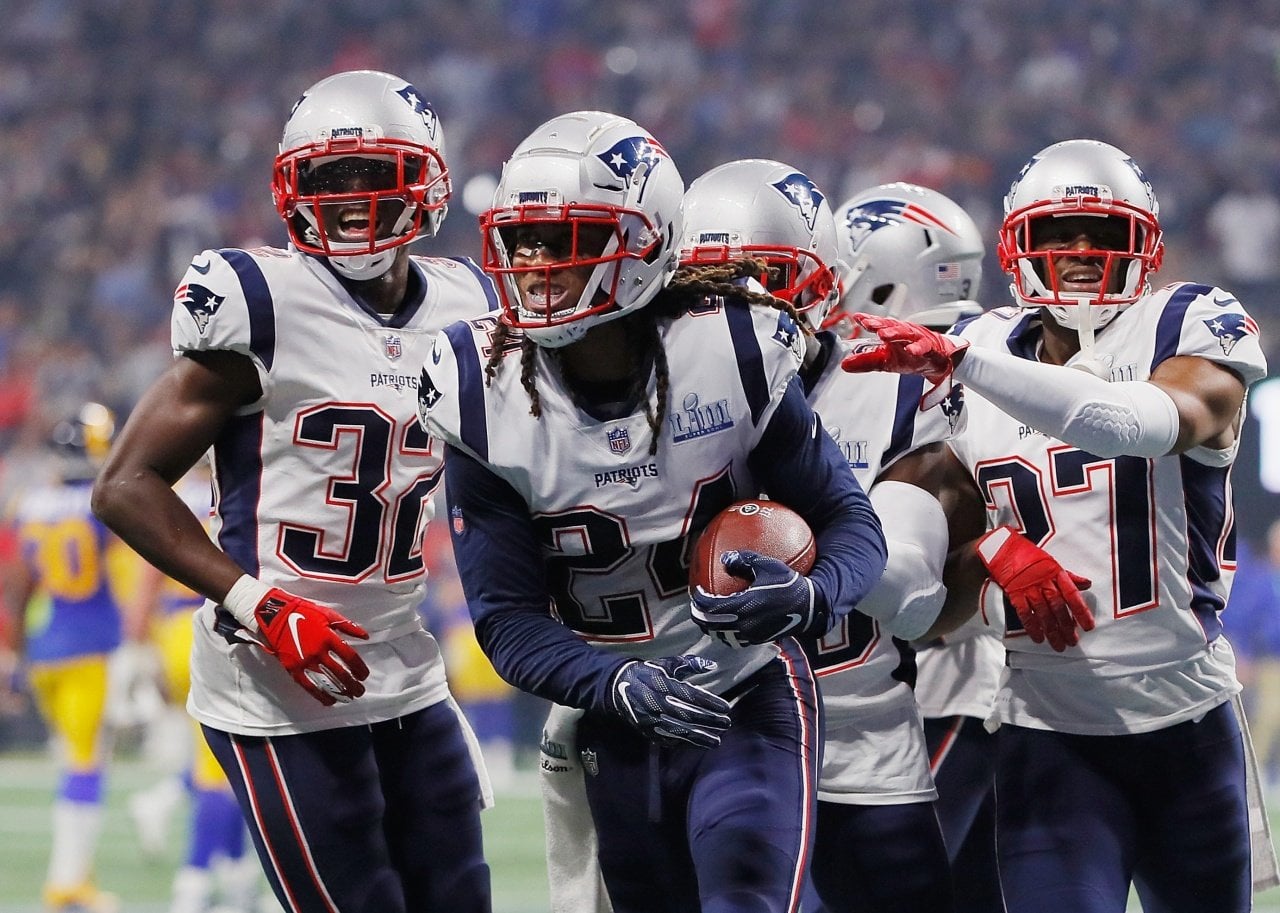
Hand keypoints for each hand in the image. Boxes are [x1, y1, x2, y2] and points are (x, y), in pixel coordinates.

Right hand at [250, 589, 370, 705]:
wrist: (276, 616)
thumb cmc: (304, 612)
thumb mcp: (328, 614)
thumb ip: (348, 626)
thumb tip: (365, 636)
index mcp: (328, 637)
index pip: (350, 657)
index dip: (359, 668)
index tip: (364, 675)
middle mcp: (318, 651)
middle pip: (340, 673)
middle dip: (353, 685)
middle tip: (360, 690)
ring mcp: (305, 662)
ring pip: (326, 682)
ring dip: (340, 693)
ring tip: (349, 698)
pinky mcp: (293, 669)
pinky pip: (308, 686)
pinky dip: (320, 696)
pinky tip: (330, 701)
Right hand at [609, 655, 731, 748]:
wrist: (617, 686)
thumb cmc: (648, 672)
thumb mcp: (667, 664)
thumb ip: (690, 664)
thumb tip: (712, 665)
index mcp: (662, 684)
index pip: (690, 695)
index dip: (709, 702)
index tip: (726, 707)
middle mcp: (656, 702)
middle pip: (686, 715)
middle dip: (708, 721)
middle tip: (726, 724)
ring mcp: (650, 719)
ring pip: (678, 731)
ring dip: (699, 738)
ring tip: (716, 741)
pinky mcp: (646, 729)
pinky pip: (667, 739)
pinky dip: (683, 742)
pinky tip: (697, 744)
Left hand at [690, 550, 823, 645]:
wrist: (809, 607)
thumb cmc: (789, 583)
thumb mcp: (768, 566)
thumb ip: (744, 561)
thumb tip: (725, 558)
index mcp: (744, 606)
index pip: (711, 607)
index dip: (699, 600)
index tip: (697, 591)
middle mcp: (744, 624)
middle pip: (711, 625)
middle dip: (699, 616)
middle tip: (695, 606)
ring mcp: (751, 635)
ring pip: (721, 635)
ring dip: (711, 627)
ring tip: (706, 616)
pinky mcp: (758, 640)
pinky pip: (734, 639)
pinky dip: (725, 632)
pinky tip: (725, 623)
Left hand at [840, 313, 969, 408]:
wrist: (939, 361)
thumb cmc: (912, 356)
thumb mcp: (886, 361)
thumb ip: (866, 361)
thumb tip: (844, 365)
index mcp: (893, 334)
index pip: (879, 325)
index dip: (869, 321)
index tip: (858, 318)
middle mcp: (905, 333)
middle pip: (891, 326)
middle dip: (880, 324)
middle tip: (869, 324)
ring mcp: (918, 339)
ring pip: (906, 334)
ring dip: (895, 333)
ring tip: (884, 335)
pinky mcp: (931, 349)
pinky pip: (925, 347)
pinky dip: (918, 348)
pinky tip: (911, 350)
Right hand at [977, 526, 1093, 651]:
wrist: (1002, 549)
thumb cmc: (1029, 556)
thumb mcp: (1052, 563)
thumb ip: (1069, 577)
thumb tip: (1088, 584)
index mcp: (1056, 573)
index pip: (1072, 594)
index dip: (1081, 611)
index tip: (1088, 627)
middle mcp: (1044, 581)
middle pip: (1058, 607)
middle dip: (1066, 627)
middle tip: (1073, 642)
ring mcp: (1028, 588)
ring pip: (1043, 613)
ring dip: (1052, 631)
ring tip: (1059, 645)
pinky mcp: (1014, 593)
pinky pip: (1024, 613)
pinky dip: (1031, 627)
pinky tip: (1038, 638)